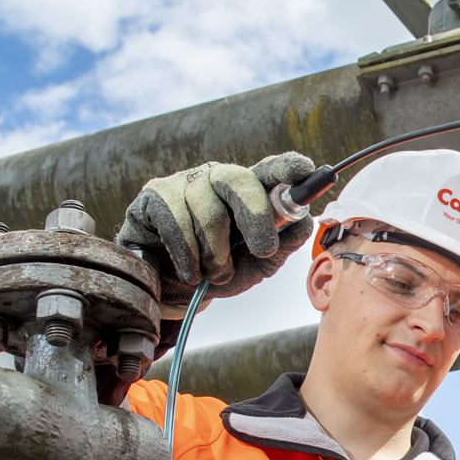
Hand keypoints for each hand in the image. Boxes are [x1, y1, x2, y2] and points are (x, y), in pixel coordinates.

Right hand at [116, 152, 317, 301]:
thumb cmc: (221, 271)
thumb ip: (284, 243)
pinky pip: (175, 218)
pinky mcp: (154, 195)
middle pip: (238, 179)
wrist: (173, 291)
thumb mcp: (259, 264)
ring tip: (216, 273)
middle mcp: (217, 178)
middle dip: (255, 217)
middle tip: (263, 250)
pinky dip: (187, 253)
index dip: (285, 167)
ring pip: (207, 206)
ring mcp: (184, 183)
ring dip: (216, 251)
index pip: (269, 169)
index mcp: (249, 191)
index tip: (304, 171)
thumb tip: (305, 220)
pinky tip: (191, 271)